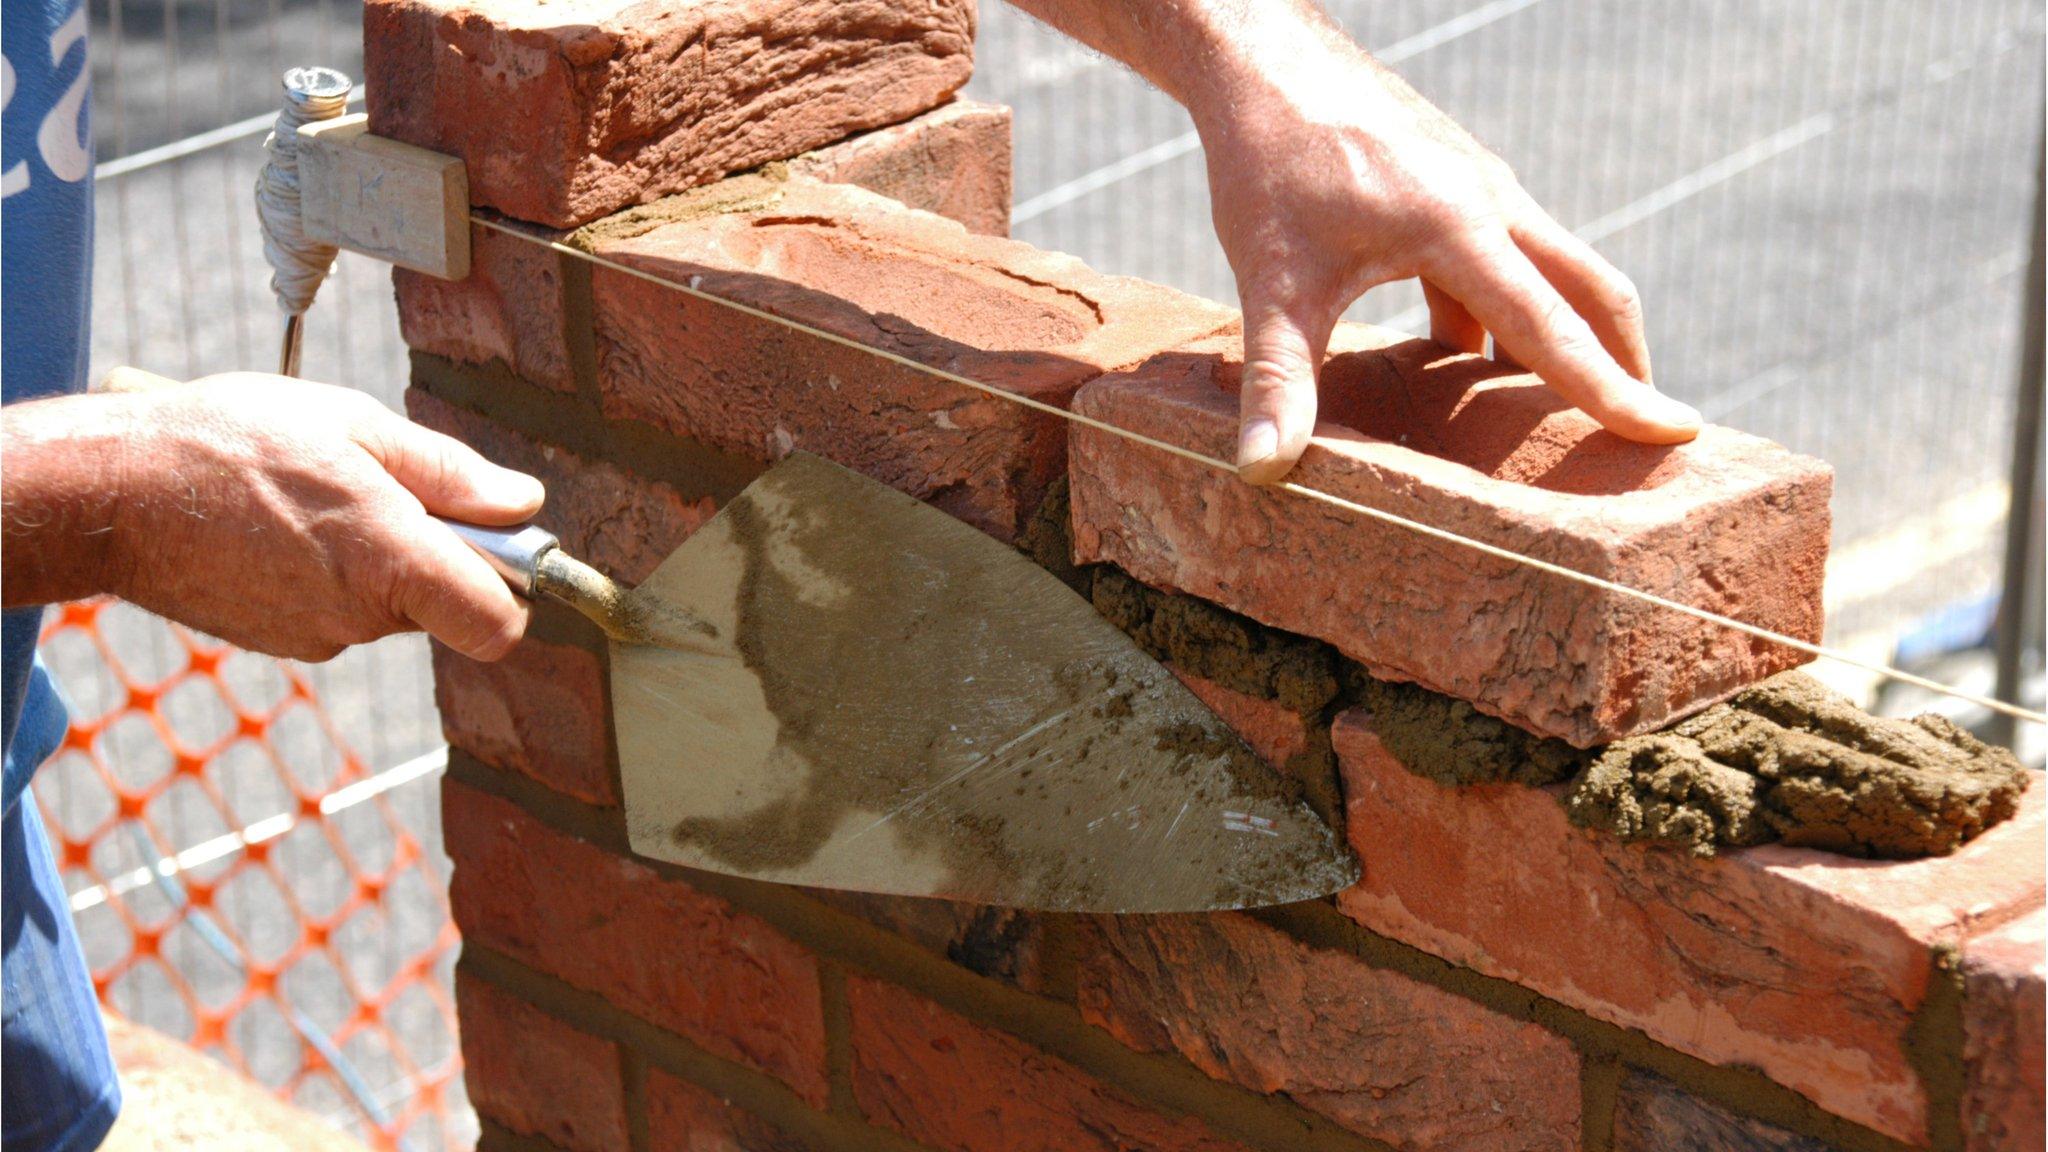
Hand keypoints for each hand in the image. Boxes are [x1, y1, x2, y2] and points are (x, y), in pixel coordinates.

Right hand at [1, 372, 543, 661]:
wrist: (110, 492)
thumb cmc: (228, 443)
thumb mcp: (354, 426)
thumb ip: (449, 472)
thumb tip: (521, 502)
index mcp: (390, 562)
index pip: (499, 625)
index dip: (515, 589)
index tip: (501, 545)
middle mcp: (359, 618)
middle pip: (443, 600)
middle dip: (434, 550)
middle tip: (380, 485)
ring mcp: (316, 638)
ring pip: (388, 601)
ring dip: (375, 555)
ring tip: (315, 495)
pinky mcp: (281, 643)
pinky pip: (339, 608)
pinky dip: (329, 571)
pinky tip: (282, 524)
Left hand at [1190, 29, 1702, 481]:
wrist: (1264, 60)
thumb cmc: (1268, 162)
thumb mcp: (1271, 283)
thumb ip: (1277, 382)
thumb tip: (1262, 470)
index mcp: (1460, 226)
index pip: (1554, 329)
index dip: (1614, 390)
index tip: (1676, 431)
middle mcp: (1490, 201)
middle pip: (1590, 290)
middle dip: (1623, 362)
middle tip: (1648, 433)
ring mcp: (1478, 188)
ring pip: (1550, 272)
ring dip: (1565, 339)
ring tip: (1563, 417)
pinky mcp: (1454, 186)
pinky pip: (1504, 260)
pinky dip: (1507, 316)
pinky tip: (1470, 365)